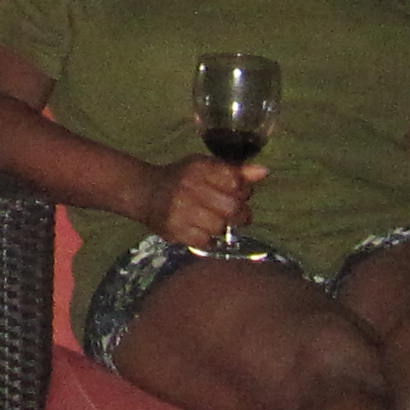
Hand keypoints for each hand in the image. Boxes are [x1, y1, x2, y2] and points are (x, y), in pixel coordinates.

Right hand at [140, 156, 260, 250]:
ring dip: (222, 227)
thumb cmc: (183, 178)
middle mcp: (190, 187)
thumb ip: (236, 171)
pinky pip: (205, 241)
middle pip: (232, 208)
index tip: (239, 194)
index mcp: (200, 168)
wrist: (145, 192)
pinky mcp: (174, 229)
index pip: (236, 182)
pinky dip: (208, 239)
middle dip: (240, 214)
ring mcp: (181, 210)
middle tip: (237, 216)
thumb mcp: (206, 167)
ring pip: (220, 227)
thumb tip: (265, 172)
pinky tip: (202, 231)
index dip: (243, 191)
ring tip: (214, 221)